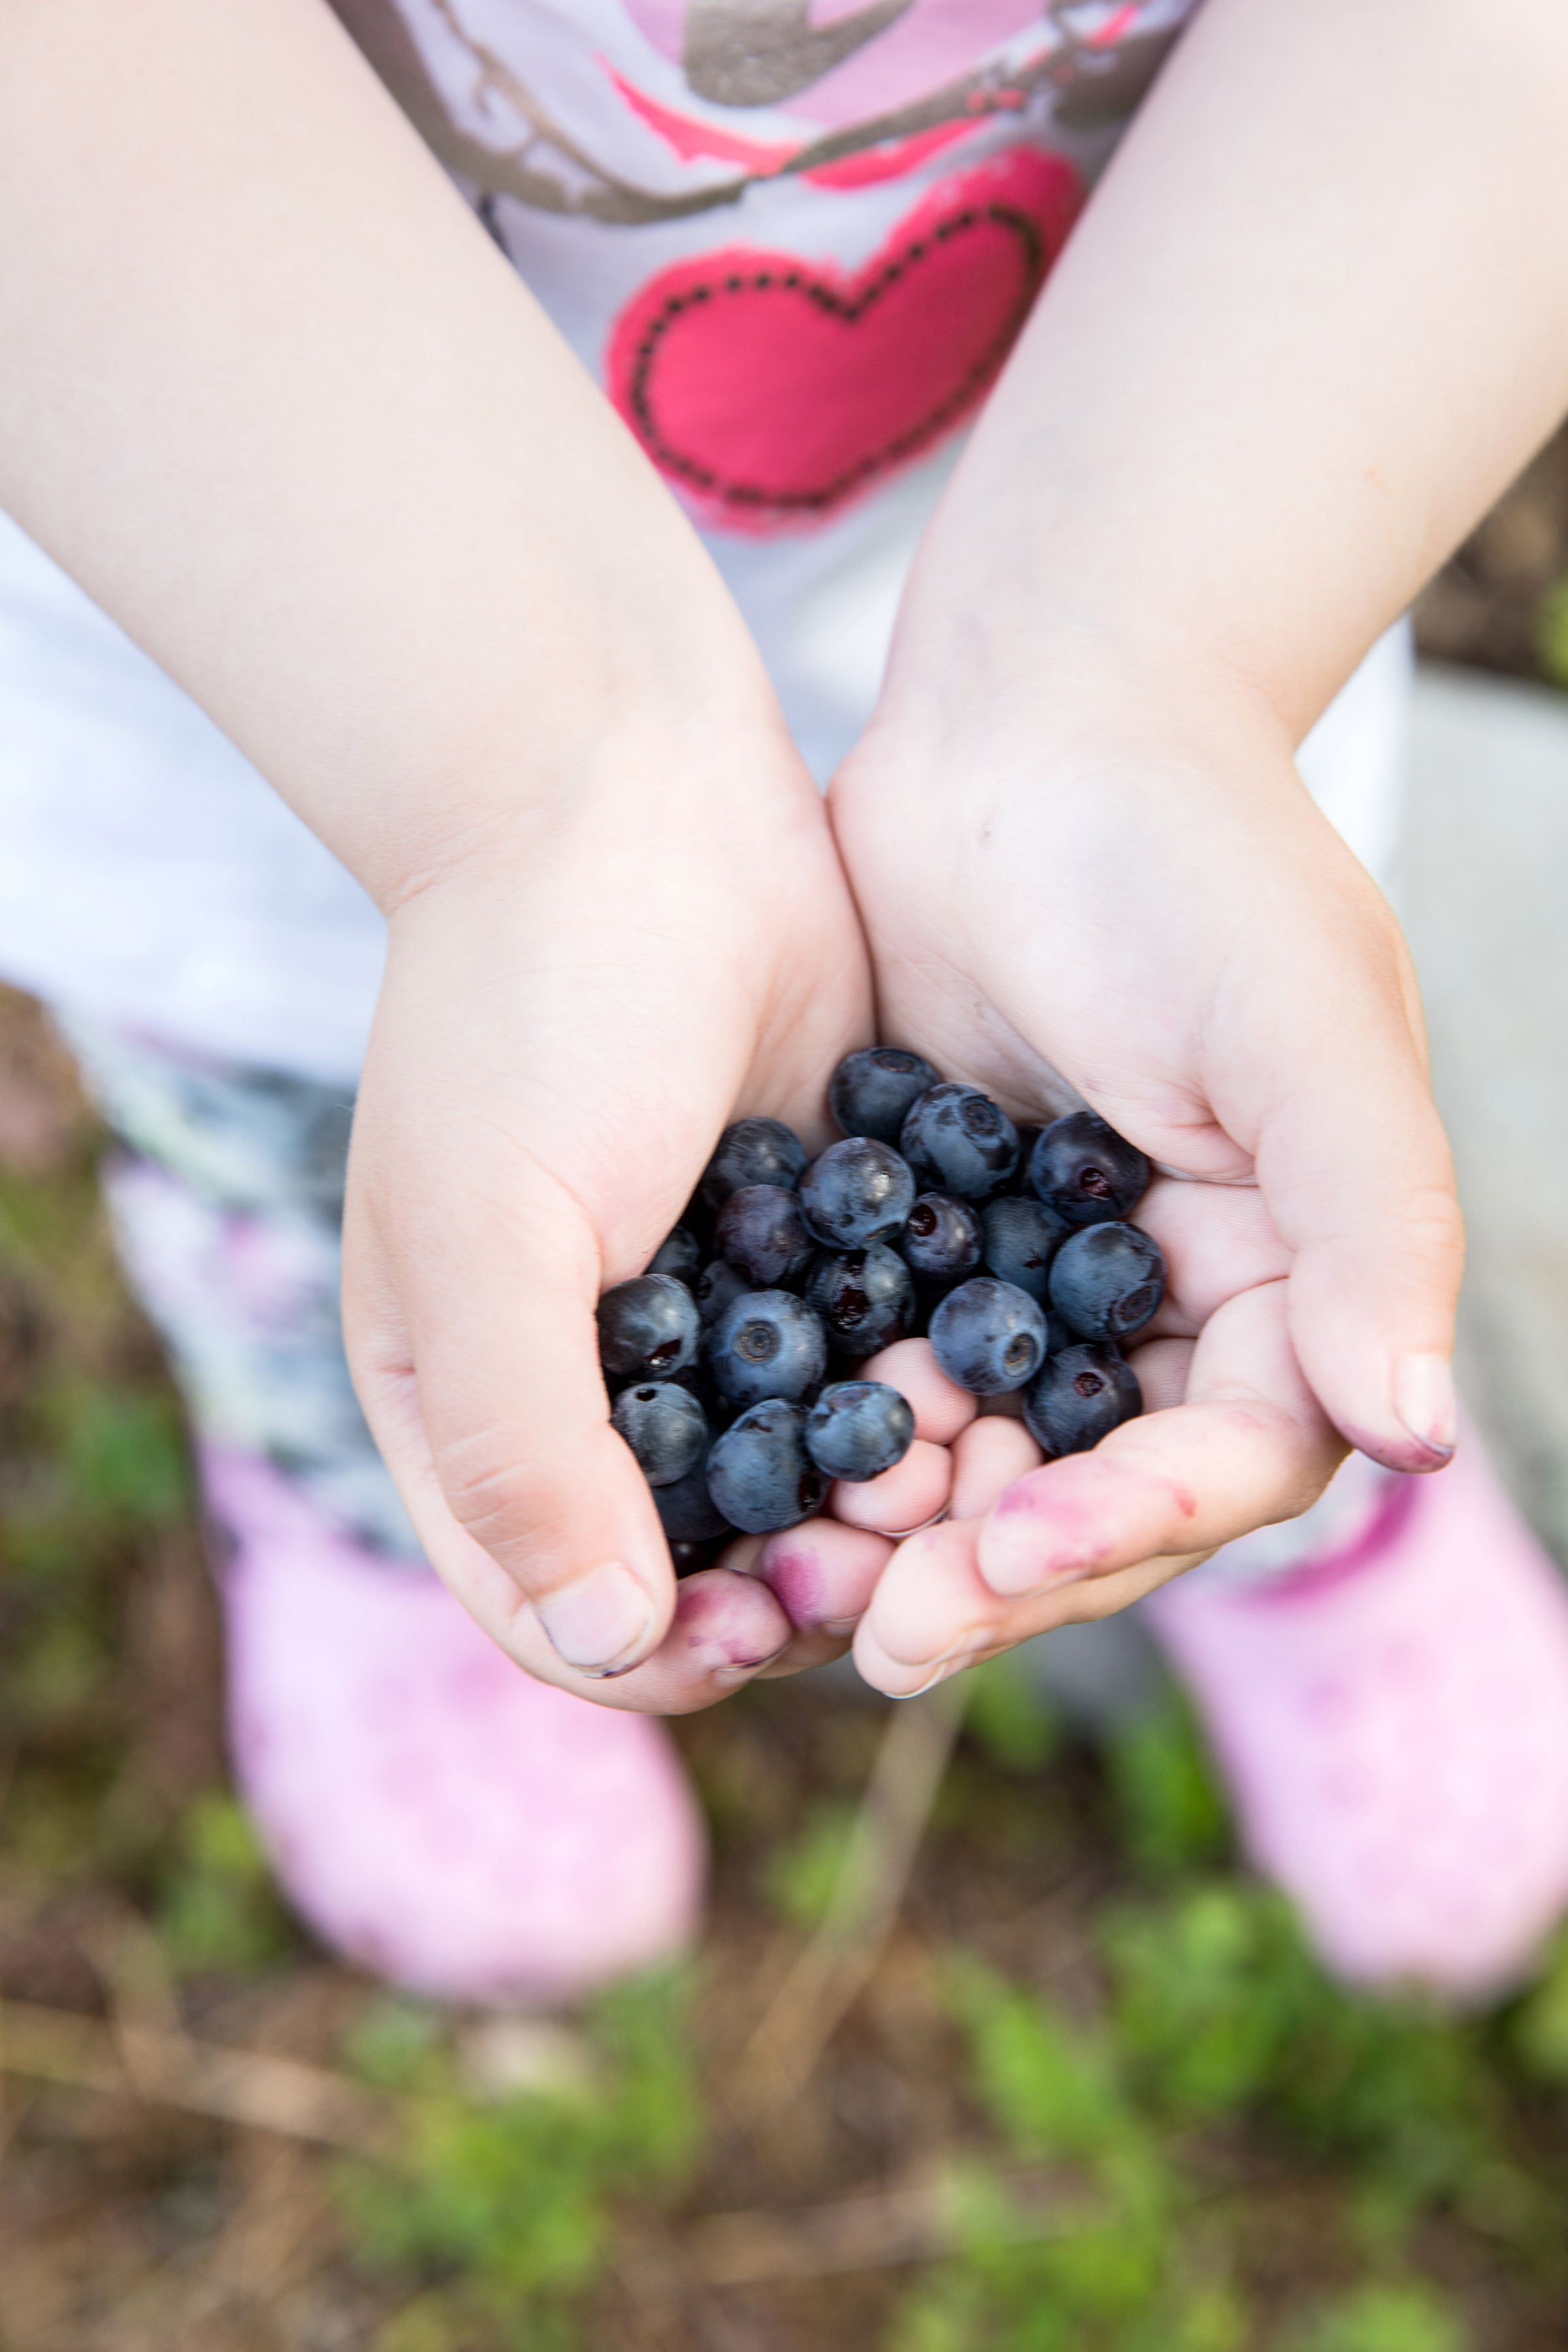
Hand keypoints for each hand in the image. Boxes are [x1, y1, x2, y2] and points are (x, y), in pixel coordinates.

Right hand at [343, 717, 876, 1712]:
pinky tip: (990, 1393)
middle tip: (902, 1560)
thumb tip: (611, 1640)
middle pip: (696, 1559)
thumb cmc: (525, 1007)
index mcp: (466, 1392)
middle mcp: (586, 1369)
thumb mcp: (486, 1233)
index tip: (774, 1630)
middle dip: (799, 1581)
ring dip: (880, 1502)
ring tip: (960, 1480)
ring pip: (803, 1473)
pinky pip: (869, 1355)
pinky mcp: (813, 1228)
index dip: (662, 1648)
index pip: (550, 1599)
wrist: (630, 789)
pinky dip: (923, 1393)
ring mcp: (707, 1301)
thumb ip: (526, 1443)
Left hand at [827, 657, 1463, 1695]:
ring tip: (799, 1583)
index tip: (1007, 1555)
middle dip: (995, 1569)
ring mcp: (1038, 1274)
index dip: (1130, 1522)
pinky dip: (829, 1426)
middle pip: (1094, 1489)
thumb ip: (1372, 1228)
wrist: (1029, 719)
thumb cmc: (1186, 854)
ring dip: (899, 1530)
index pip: (1232, 1457)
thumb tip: (1420, 1435)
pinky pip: (880, 1362)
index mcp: (1290, 1274)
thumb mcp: (1300, 1031)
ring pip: (979, 1453)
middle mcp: (1171, 1299)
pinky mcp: (923, 1236)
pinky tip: (751, 1474)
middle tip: (880, 1630)